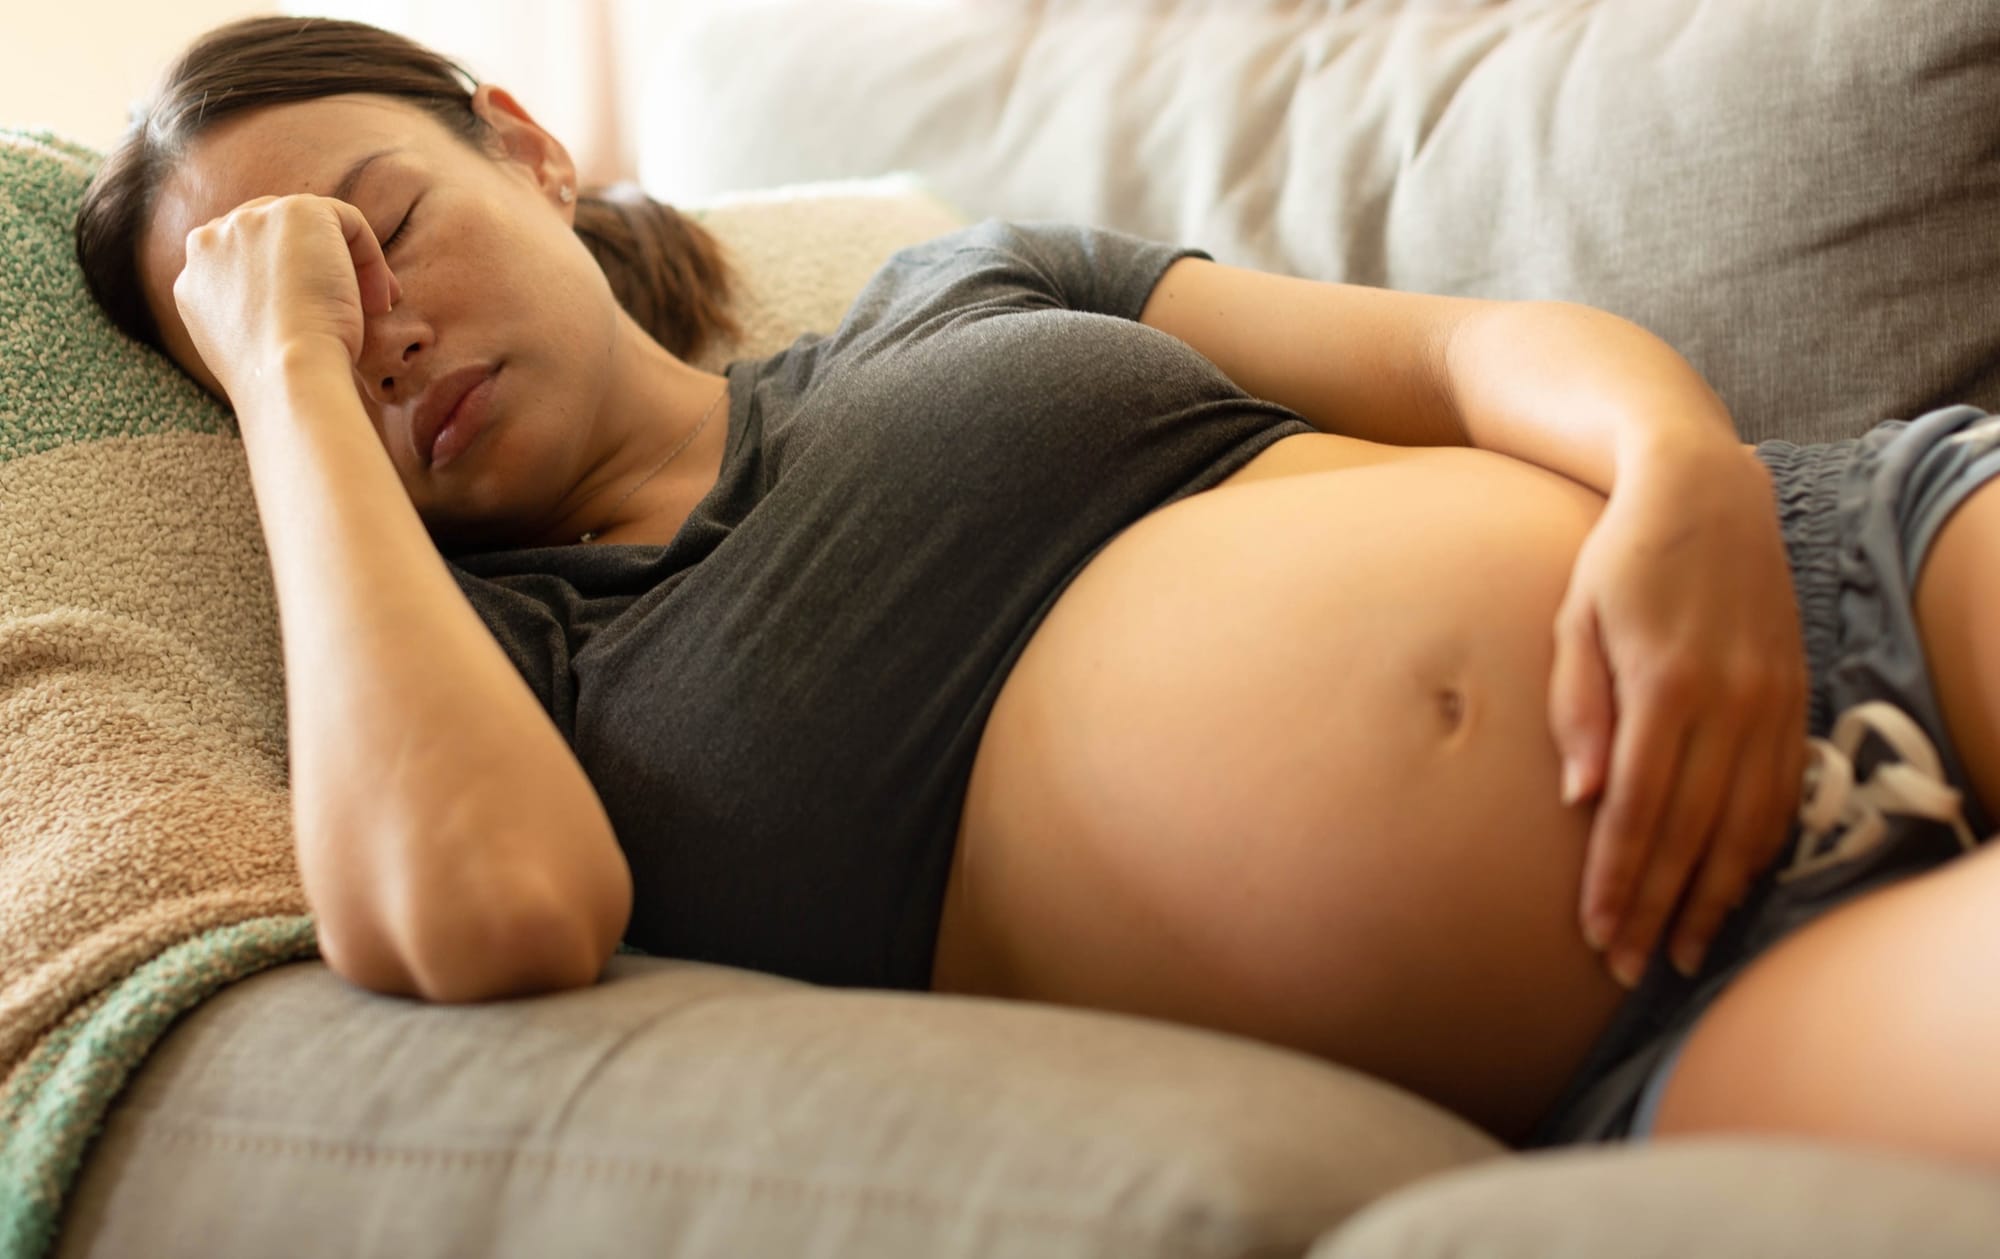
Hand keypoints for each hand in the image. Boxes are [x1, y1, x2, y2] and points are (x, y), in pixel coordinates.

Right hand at [171, 193, 400, 408]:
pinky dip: (370, 256)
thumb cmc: (277, 378)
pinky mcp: (296, 212)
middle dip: (315, 267)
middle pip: (272, 235)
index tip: (317, 314)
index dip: (287, 281)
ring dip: (346, 266)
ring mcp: (249, 221)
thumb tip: (284, 309)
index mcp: (194, 278)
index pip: (242, 259)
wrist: (286, 372)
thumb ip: (247, 314)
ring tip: (371, 309)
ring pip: (310, 228)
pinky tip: (378, 299)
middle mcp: (212, 241)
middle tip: (353, 309)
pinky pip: (346, 220)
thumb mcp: (244, 347)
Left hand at [1548, 443, 1809, 987]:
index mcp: (1665, 681)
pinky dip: (1757, 850)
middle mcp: (1730, 699)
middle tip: (1631, 969)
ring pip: (1747, 824)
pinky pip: (1781, 793)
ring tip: (1683, 954)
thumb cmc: (1621, 557)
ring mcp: (1772, 700)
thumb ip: (1578, 706)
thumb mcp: (1576, 617)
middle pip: (1693, 831)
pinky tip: (1732, 891)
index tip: (1597, 933)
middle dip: (1659, 907)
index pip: (1640, 807)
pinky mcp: (1795, 697)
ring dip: (1713, 897)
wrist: (1708, 491)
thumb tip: (1583, 796)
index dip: (1618, 879)